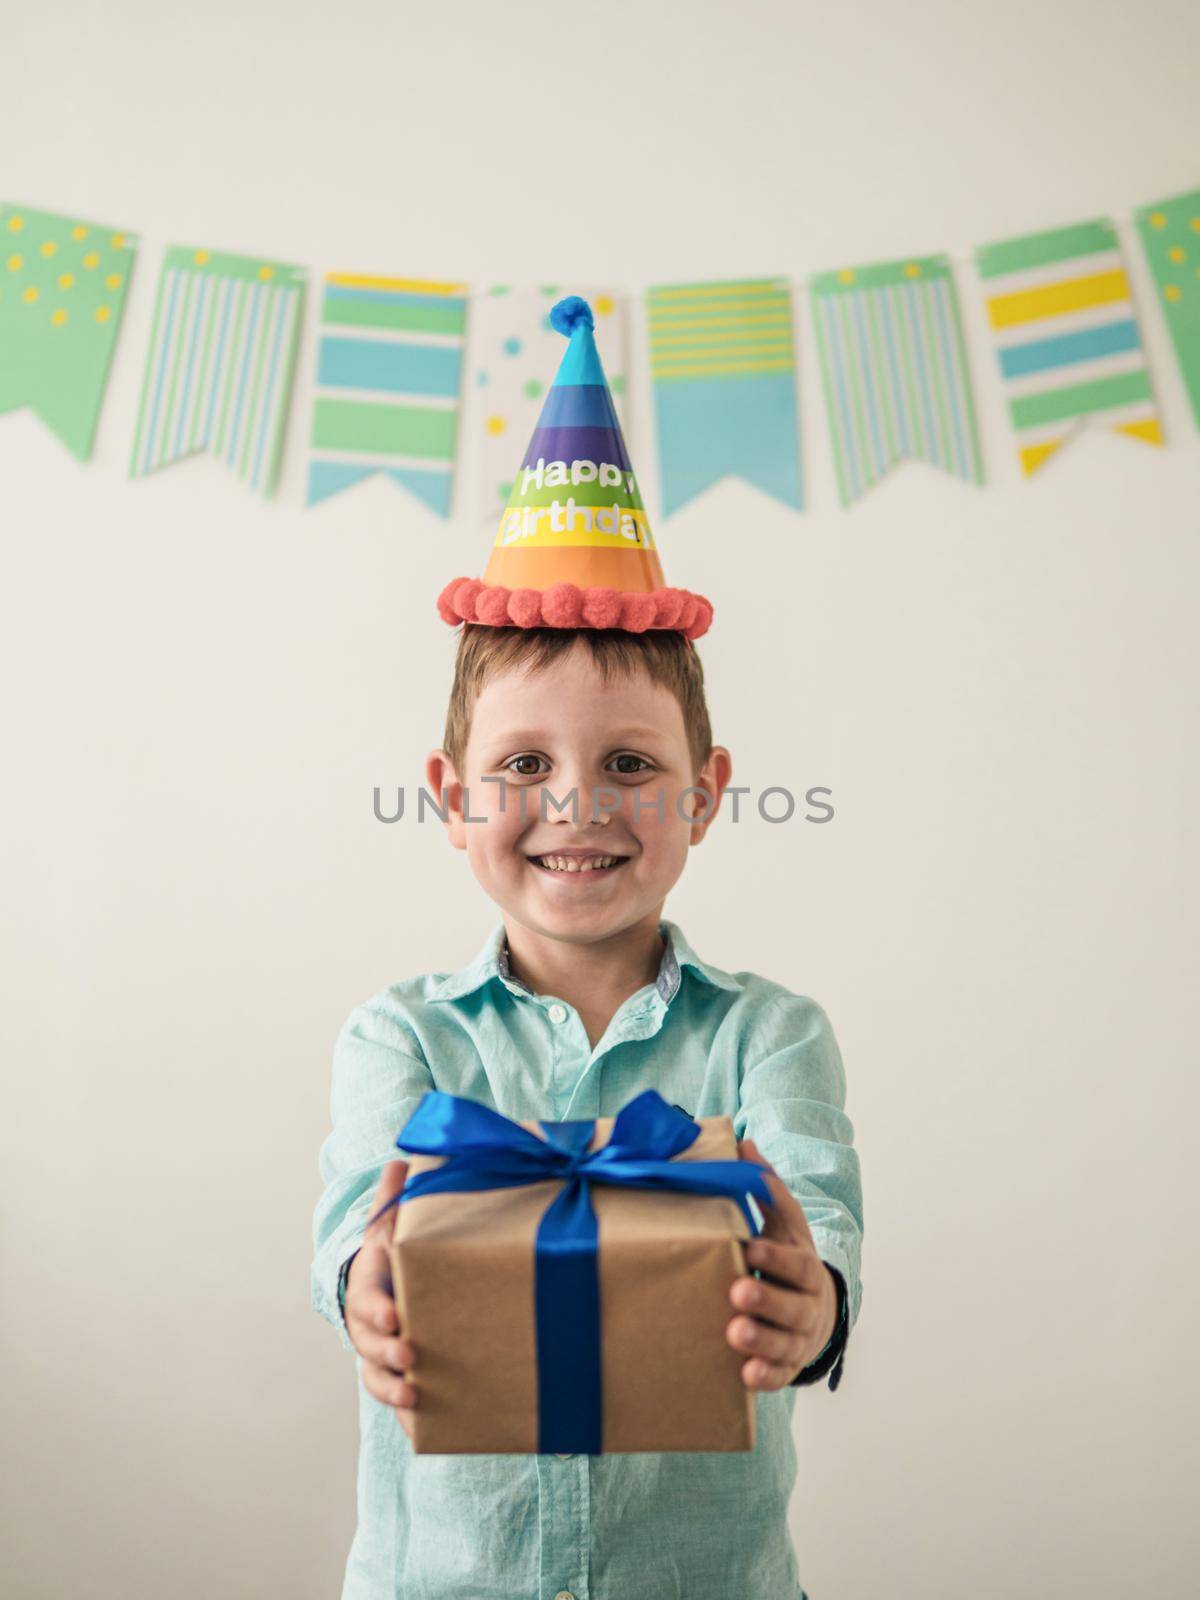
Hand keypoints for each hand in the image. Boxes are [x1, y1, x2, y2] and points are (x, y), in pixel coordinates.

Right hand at [344, 1160, 418, 1437]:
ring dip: (392, 1390)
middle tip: (411, 1358)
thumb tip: (403, 1159)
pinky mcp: (396, 1378)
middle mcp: (368, 1326)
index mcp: (370, 1285)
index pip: (367, 1298)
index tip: (395, 1318)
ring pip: (375, 1379)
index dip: (378, 1311)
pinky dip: (407, 1421)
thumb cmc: (395, 1255)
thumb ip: (397, 1197)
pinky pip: (396, 1404)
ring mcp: (378, 1356)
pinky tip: (423, 1431)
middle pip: (368, 1345)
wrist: (385, 1289)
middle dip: (386, 1354)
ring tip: (415, 1398)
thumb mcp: (393, 1224)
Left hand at [726, 1137, 838, 1388]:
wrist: (814, 1309)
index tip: (748, 1248)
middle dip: (767, 1300)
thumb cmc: (787, 1257)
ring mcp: (799, 1338)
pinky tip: (746, 1373)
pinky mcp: (787, 1364)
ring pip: (785, 1343)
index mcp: (805, 1265)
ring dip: (762, 1339)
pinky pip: (780, 1374)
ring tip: (735, 1333)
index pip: (796, 1262)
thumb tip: (742, 1145)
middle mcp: (807, 1304)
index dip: (775, 1258)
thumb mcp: (784, 1223)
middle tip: (737, 1292)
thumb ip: (765, 1188)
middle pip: (793, 1306)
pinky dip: (766, 1375)